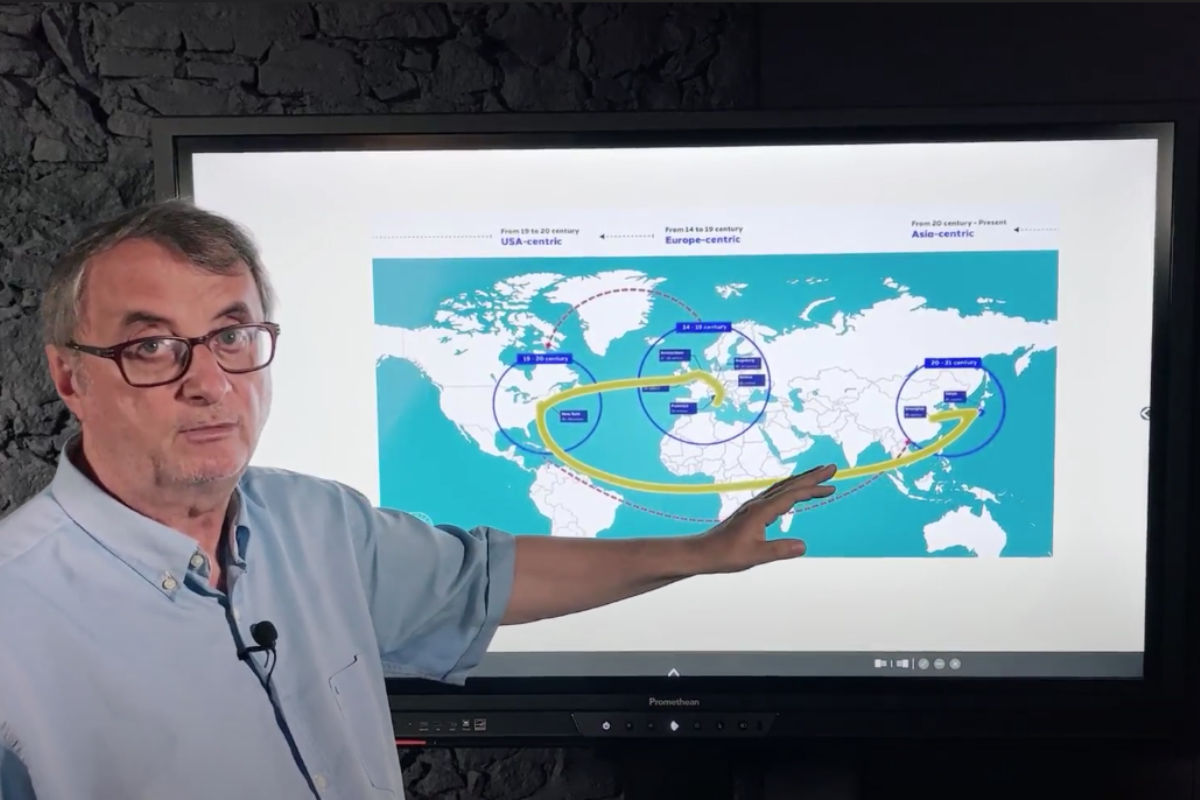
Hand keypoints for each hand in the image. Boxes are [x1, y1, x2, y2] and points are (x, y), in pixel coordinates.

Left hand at [693, 464, 836, 573]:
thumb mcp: (755, 556)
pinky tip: (792, 493)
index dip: (813, 490)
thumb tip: (804, 546)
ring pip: (782, 487)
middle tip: (831, 467)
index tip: (831, 486)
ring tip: (817, 475)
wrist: (703, 552)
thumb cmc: (726, 555)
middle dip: (811, 476)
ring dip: (801, 480)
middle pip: (789, 485)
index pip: (792, 495)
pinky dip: (789, 489)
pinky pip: (775, 495)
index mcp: (761, 511)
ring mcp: (754, 506)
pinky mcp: (751, 512)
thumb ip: (779, 551)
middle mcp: (758, 504)